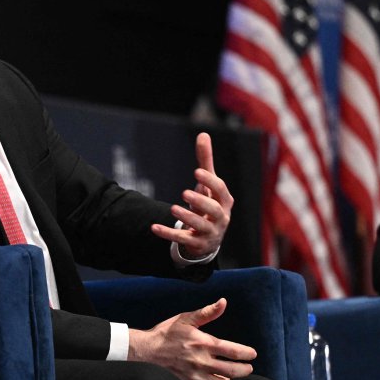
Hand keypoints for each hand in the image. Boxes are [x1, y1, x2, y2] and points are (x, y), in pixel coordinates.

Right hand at [127, 298, 256, 379]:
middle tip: (248, 367)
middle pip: (233, 371)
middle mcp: (202, 362)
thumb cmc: (166, 333)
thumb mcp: (186, 318)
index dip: (247, 353)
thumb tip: (223, 302)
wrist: (145, 350)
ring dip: (227, 379)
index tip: (252, 354)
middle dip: (245, 370)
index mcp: (204, 343)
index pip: (234, 351)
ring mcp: (195, 376)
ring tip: (227, 374)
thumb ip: (207, 312)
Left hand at [150, 132, 234, 259]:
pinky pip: (182, 239)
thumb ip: (205, 161)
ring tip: (173, 208)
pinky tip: (154, 227)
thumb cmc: (209, 204)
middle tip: (185, 192)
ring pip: (200, 226)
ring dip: (187, 217)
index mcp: (225, 201)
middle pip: (214, 210)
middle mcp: (221, 218)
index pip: (221, 190)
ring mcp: (210, 233)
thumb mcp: (208, 184)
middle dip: (200, 201)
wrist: (209, 237)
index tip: (197, 172)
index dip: (210, 181)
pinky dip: (168, 234)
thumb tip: (203, 134)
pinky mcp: (197, 244)